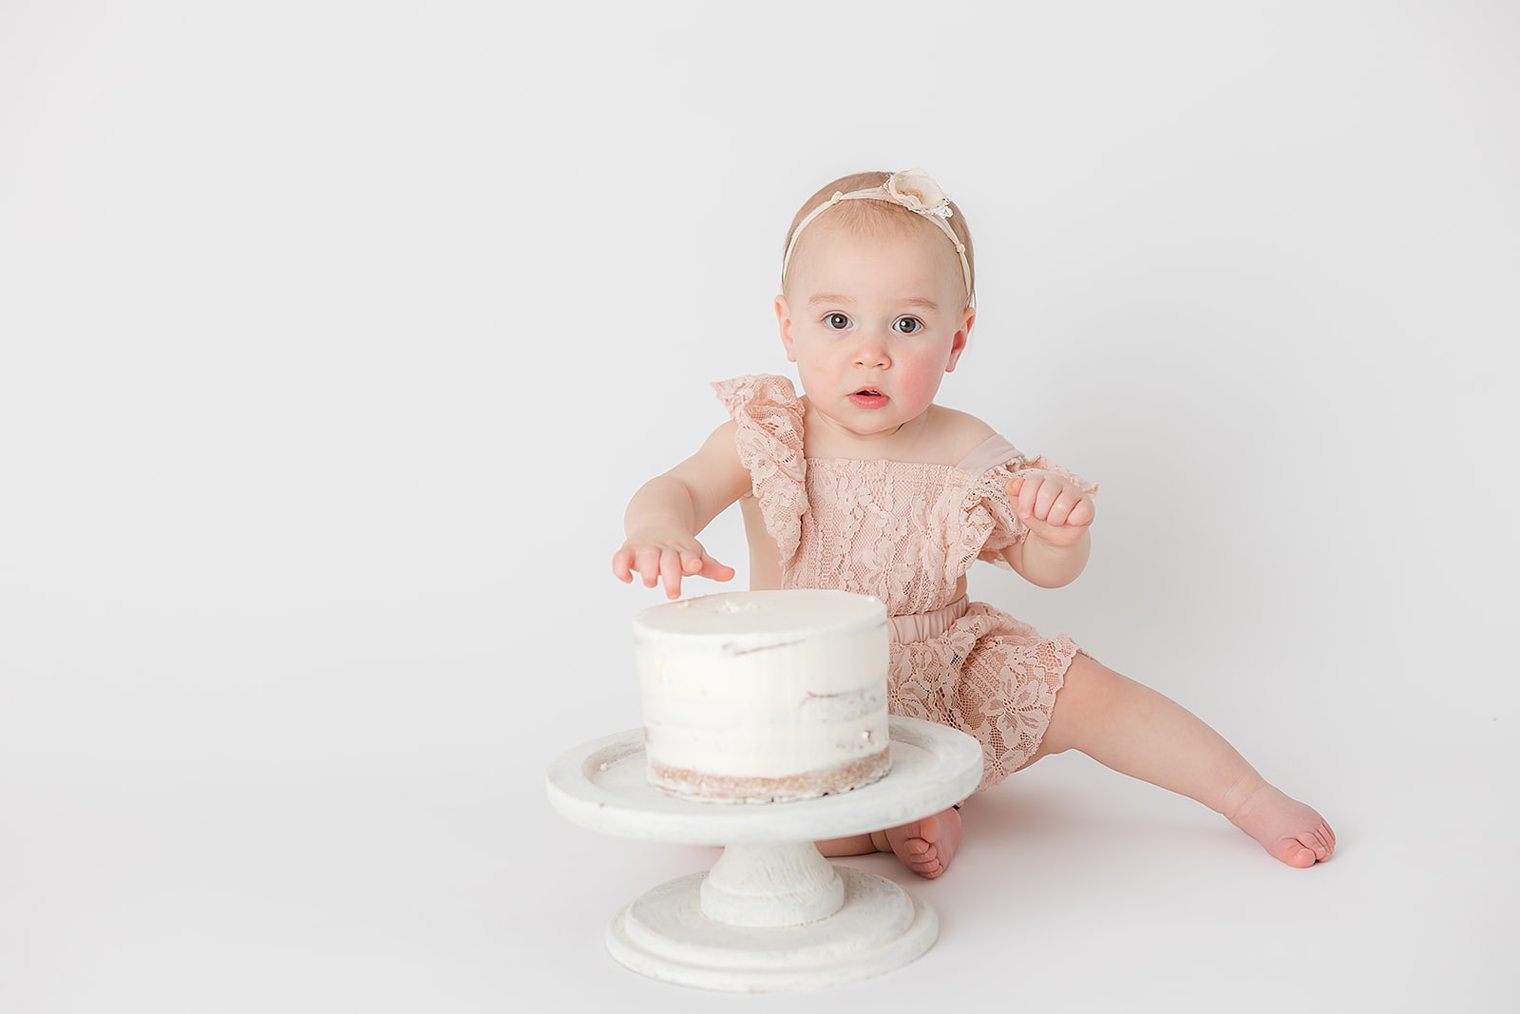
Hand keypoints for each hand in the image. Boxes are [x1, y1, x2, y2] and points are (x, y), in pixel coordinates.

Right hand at [612, 528, 735, 599]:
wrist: (657, 518)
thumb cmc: (678, 545)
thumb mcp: (696, 553)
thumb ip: (712, 567)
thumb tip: (731, 574)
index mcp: (683, 550)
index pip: (688, 556)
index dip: (690, 561)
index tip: (695, 565)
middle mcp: (664, 548)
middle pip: (667, 561)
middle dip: (670, 576)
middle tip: (674, 593)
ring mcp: (645, 548)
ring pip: (644, 557)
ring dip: (647, 570)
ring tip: (651, 582)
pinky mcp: (628, 550)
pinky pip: (620, 558)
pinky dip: (621, 568)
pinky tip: (627, 578)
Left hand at [1008, 474, 1094, 548]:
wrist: (1055, 536)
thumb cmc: (1039, 519)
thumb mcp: (1023, 509)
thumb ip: (1014, 495)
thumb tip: (1013, 485)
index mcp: (1041, 479)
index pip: (1031, 483)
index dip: (1026, 502)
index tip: (1025, 514)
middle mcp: (1059, 482)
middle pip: (1046, 494)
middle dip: (1040, 513)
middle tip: (1043, 517)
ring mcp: (1075, 492)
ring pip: (1062, 505)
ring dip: (1054, 519)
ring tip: (1055, 520)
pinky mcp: (1087, 505)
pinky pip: (1080, 512)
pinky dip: (1072, 521)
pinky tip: (1069, 521)